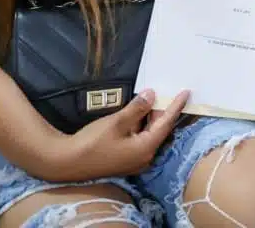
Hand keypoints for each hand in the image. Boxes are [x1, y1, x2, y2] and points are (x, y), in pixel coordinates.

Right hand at [40, 89, 188, 181]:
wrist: (68, 163)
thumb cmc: (93, 142)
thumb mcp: (117, 122)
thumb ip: (137, 108)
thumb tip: (152, 94)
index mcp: (146, 148)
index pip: (166, 123)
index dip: (176, 107)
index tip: (186, 93)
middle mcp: (145, 157)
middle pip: (159, 130)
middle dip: (164, 111)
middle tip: (171, 92)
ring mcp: (135, 160)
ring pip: (149, 134)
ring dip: (152, 118)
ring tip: (157, 99)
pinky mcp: (125, 159)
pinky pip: (140, 139)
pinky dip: (142, 125)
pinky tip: (140, 113)